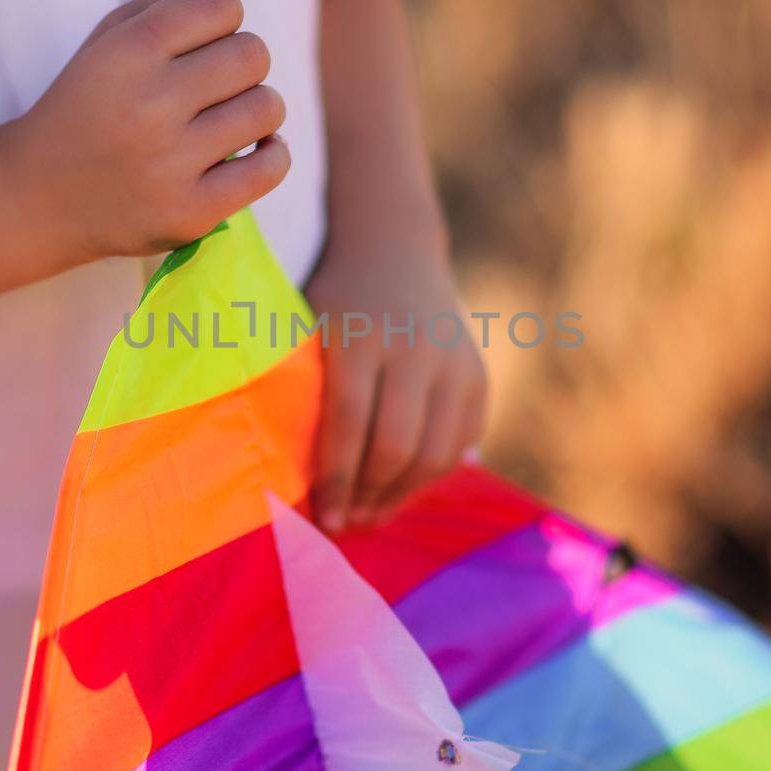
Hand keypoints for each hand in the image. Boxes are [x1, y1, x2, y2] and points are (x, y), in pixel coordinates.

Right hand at [6, 0, 289, 267]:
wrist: (37, 197)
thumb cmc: (87, 106)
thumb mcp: (118, 38)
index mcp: (128, 51)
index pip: (222, 4)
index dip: (221, 19)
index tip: (198, 44)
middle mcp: (150, 104)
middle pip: (254, 54)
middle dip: (241, 64)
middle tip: (211, 86)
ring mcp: (170, 163)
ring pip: (268, 108)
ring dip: (257, 110)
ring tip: (223, 120)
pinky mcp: (190, 212)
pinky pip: (272, 167)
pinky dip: (272, 154)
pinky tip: (249, 152)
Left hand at [306, 234, 486, 531]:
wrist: (394, 248)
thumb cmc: (334, 300)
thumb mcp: (308, 328)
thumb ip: (307, 391)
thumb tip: (293, 477)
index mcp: (361, 337)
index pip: (348, 424)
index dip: (335, 479)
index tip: (323, 518)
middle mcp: (414, 348)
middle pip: (396, 445)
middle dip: (369, 494)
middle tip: (347, 522)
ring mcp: (453, 361)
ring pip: (435, 452)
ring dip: (402, 494)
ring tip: (373, 513)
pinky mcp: (477, 374)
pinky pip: (460, 441)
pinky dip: (432, 473)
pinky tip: (402, 487)